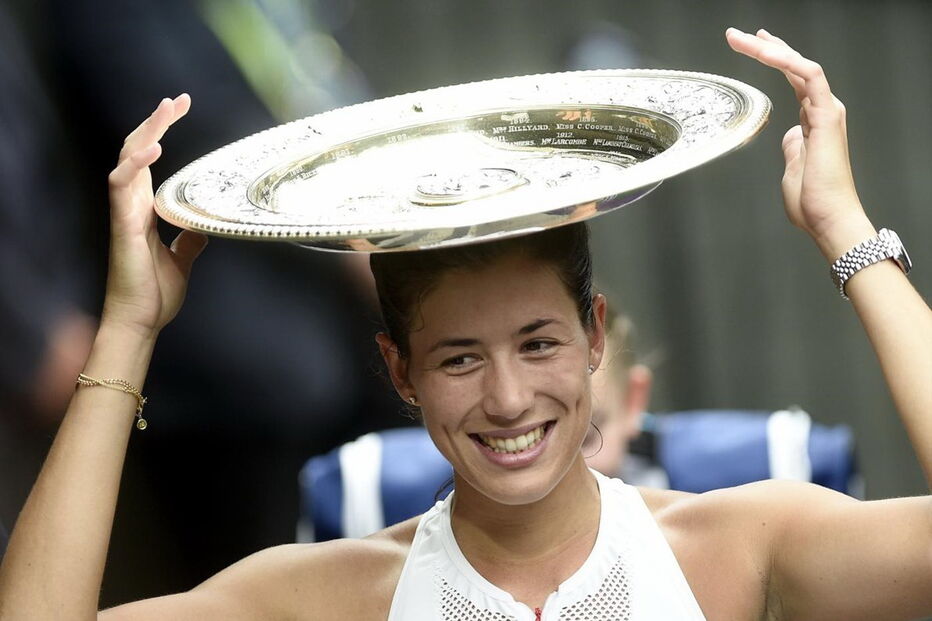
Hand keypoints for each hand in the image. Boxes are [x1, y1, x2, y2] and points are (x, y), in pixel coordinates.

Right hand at [102, 95, 207, 336]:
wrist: (141, 321)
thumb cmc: (155, 293)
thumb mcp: (182, 260)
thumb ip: (189, 240)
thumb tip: (202, 227)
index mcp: (145, 209)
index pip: (149, 160)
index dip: (160, 132)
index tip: (181, 108)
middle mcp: (132, 205)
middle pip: (137, 150)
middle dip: (156, 122)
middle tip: (178, 100)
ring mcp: (124, 213)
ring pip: (128, 160)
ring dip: (146, 132)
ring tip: (166, 110)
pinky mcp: (123, 225)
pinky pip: (121, 187)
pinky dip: (135, 165)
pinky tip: (152, 150)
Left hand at [726, 28, 874, 257]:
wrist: (828, 218)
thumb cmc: (812, 201)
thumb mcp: (793, 168)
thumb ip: (792, 148)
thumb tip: (790, 135)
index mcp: (814, 120)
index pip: (794, 79)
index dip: (776, 58)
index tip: (756, 44)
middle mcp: (823, 110)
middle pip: (794, 67)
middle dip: (766, 47)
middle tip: (738, 35)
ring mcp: (826, 111)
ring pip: (800, 66)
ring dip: (771, 50)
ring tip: (744, 38)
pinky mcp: (826, 116)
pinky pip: (810, 76)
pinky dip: (789, 61)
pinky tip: (769, 52)